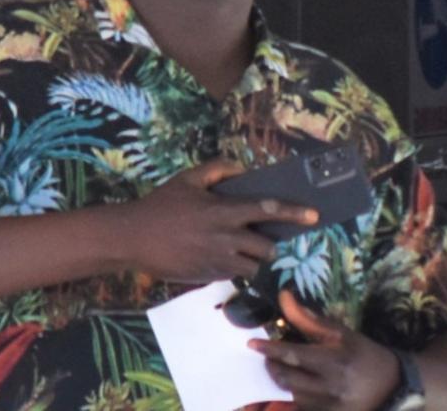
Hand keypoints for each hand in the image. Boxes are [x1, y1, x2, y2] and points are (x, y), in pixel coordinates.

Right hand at [120, 160, 318, 281]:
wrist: (132, 238)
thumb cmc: (161, 205)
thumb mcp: (188, 178)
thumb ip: (219, 170)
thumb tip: (243, 170)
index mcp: (223, 211)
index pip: (267, 210)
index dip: (293, 212)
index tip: (314, 216)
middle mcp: (224, 238)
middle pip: (266, 247)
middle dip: (268, 244)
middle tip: (259, 237)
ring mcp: (216, 261)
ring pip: (252, 267)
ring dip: (252, 259)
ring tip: (240, 250)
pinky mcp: (207, 276)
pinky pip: (232, 276)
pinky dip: (232, 267)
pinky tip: (218, 257)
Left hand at [250, 290, 402, 409]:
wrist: (392, 384)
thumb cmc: (364, 353)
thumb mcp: (341, 333)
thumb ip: (309, 319)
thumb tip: (284, 297)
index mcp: (334, 361)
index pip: (293, 356)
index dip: (270, 349)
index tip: (251, 343)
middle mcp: (330, 387)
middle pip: (287, 378)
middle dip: (272, 365)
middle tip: (269, 356)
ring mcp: (329, 407)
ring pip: (292, 395)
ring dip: (283, 380)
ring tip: (286, 368)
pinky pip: (301, 408)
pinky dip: (294, 396)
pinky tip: (298, 385)